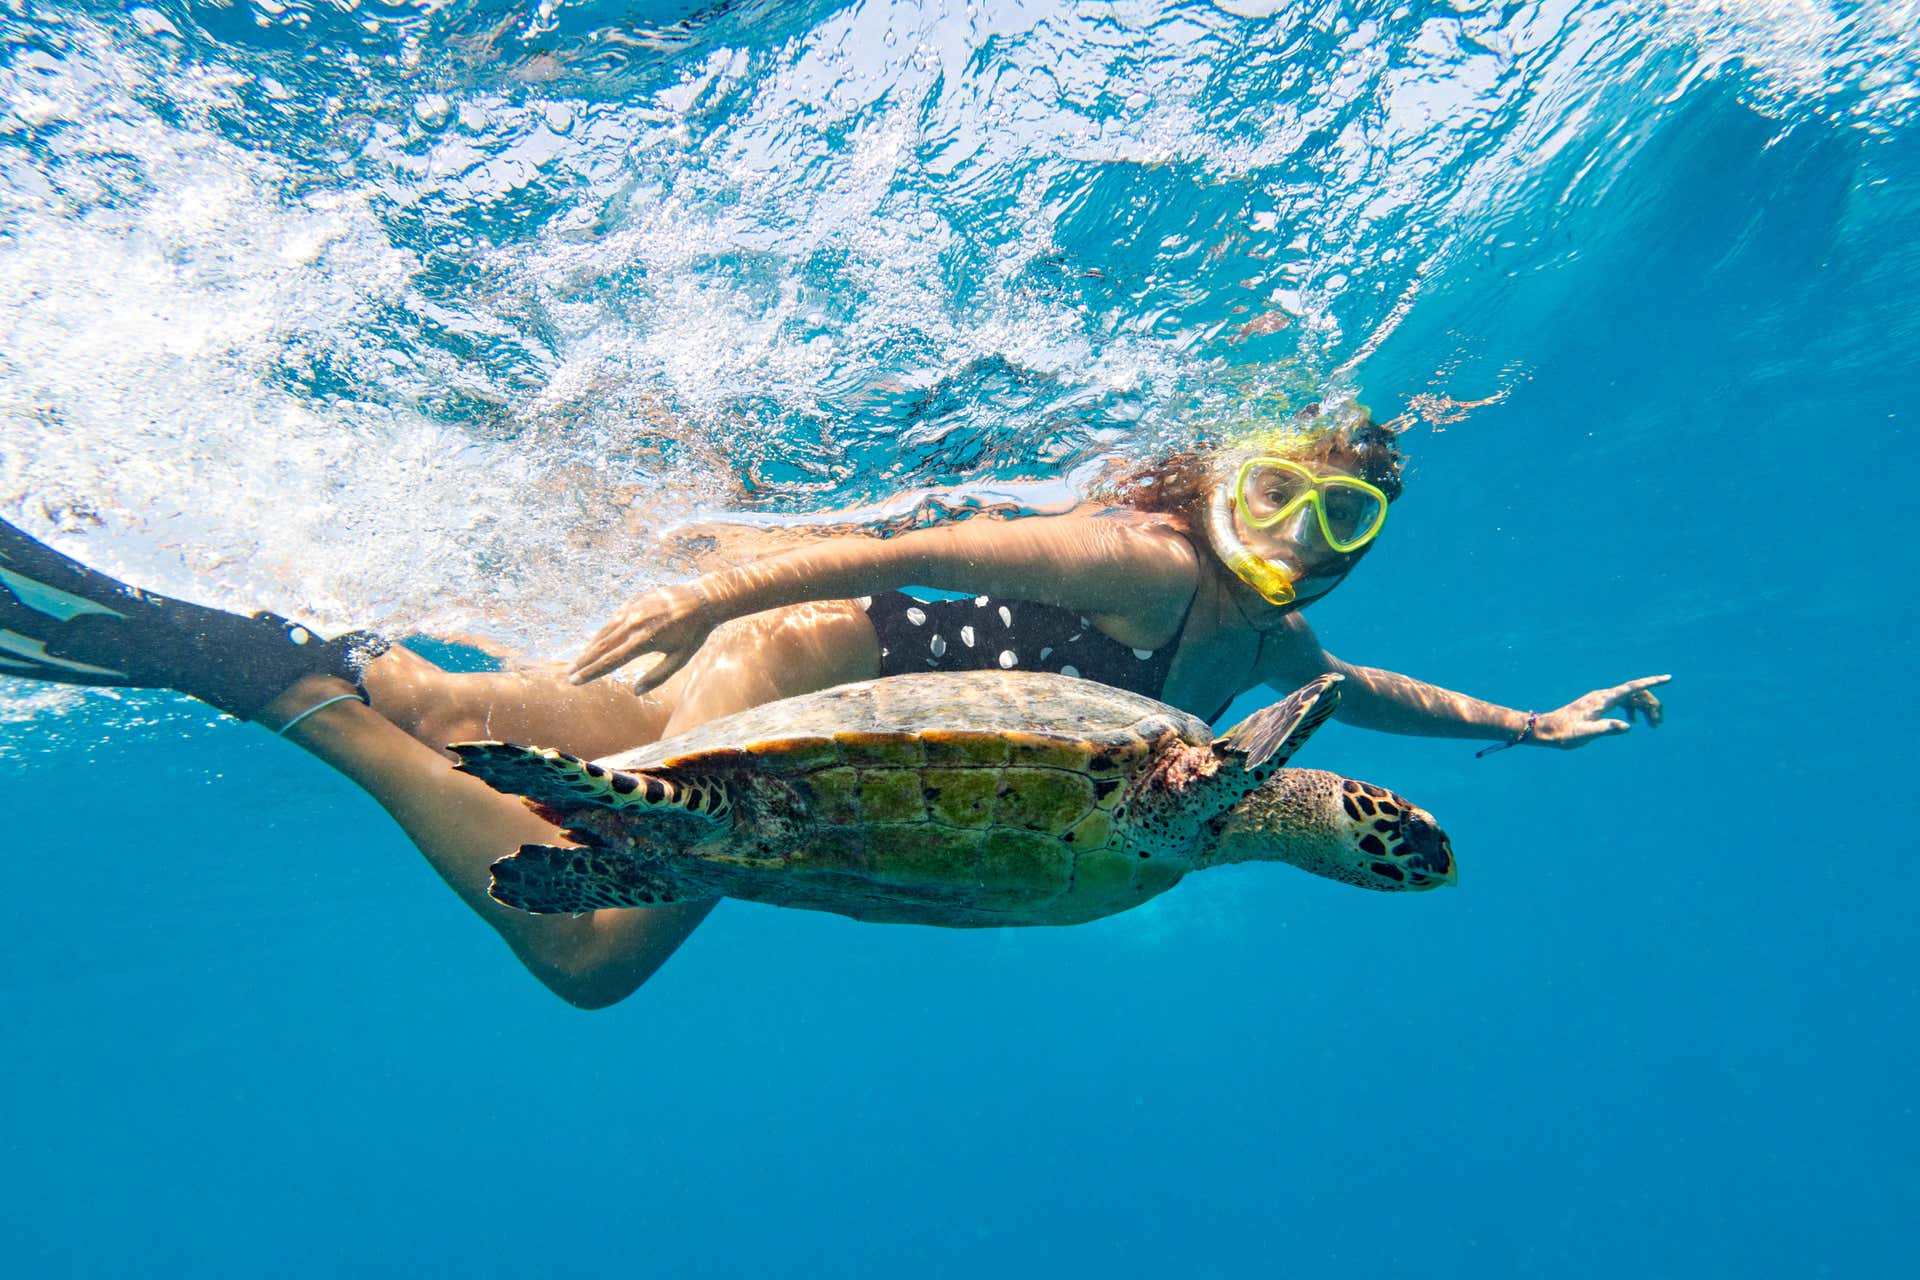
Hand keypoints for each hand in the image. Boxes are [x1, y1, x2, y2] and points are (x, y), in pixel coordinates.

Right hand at [569, 581, 720, 692]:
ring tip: (578, 661)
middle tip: (569, 674)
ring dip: (589, 647)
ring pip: (604, 632)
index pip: (610, 661)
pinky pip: (612, 619)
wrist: (702, 599)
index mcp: (643, 641)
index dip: (590, 672)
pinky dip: (602, 632)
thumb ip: (657, 676)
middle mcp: (633, 624)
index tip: (575, 681)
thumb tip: (635, 691)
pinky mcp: (633, 601)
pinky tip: (596, 642)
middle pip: (601, 647)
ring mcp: (632, 610)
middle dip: (584, 662)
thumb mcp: (680, 659)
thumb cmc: (694, 633)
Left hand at [1531, 674, 1669, 747]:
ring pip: (1630, 698)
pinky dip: (1632, 709)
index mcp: (1604, 699)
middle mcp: (1603, 696)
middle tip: (1657, 724)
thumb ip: (1606, 728)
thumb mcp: (1585, 734)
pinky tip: (1632, 721)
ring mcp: (1600, 699)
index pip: (1633, 687)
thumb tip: (1627, 726)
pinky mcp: (1596, 705)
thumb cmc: (1564, 733)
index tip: (1669, 678)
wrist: (1546, 730)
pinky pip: (1621, 702)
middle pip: (1636, 693)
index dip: (1652, 682)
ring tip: (1653, 725)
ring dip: (1644, 708)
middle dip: (1652, 705)